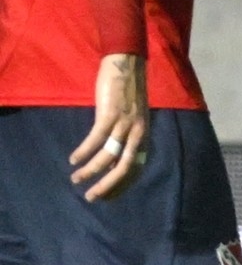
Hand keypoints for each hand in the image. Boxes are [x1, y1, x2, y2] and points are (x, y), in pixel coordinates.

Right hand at [71, 53, 148, 201]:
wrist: (127, 66)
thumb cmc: (127, 94)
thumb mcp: (132, 120)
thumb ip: (126, 139)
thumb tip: (113, 160)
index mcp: (145, 136)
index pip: (136, 169)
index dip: (122, 186)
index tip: (108, 198)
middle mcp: (139, 133)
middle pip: (124, 168)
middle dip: (107, 186)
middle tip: (91, 197)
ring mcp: (125, 124)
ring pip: (108, 156)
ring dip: (90, 170)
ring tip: (75, 178)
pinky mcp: (111, 114)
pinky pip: (96, 138)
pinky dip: (84, 151)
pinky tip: (74, 159)